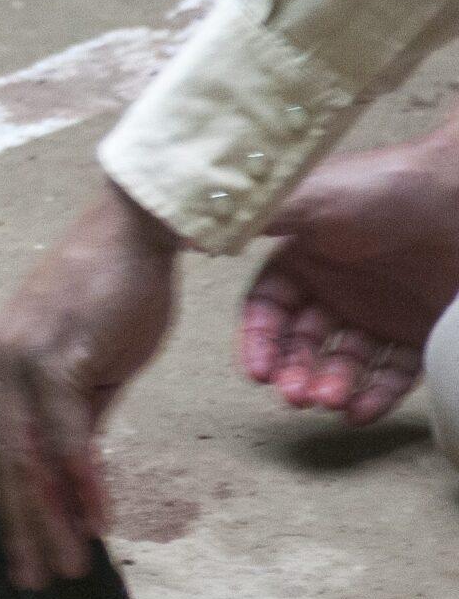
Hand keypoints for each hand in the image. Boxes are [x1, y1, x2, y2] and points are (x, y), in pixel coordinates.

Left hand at [0, 182, 181, 589]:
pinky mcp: (61, 356)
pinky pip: (68, 432)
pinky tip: (97, 519)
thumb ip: (71, 418)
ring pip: (27, 455)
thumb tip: (69, 472)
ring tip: (65, 566)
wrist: (132, 233)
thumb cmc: (106, 297)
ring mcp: (21, 358)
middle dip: (5, 523)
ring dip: (49, 517)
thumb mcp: (82, 368)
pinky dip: (83, 479)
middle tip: (19, 579)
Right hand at [241, 123, 458, 423]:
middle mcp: (337, 287)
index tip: (256, 370)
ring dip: (330, 385)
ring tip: (329, 399)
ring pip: (344, 362)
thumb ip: (245, 220)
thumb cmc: (384, 188)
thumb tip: (178, 227)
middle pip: (302, 343)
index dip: (258, 341)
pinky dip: (376, 395)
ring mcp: (380, 310)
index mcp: (303, 257)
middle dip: (293, 371)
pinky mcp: (421, 329)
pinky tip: (360, 410)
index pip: (267, 310)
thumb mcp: (306, 200)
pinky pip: (393, 373)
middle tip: (295, 393)